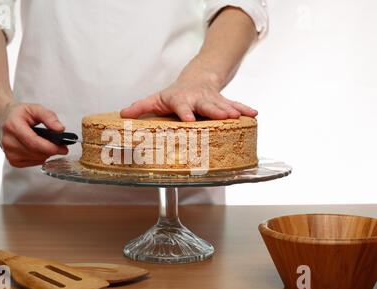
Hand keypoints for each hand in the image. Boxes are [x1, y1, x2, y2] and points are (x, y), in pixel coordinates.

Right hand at [0, 102, 67, 167]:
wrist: (2, 119)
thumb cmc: (19, 114)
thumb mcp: (35, 108)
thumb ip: (49, 117)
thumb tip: (60, 129)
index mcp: (12, 126)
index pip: (34, 143)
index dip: (51, 147)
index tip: (64, 148)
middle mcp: (8, 141)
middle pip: (36, 153)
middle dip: (52, 150)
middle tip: (61, 145)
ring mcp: (9, 153)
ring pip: (36, 159)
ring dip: (47, 153)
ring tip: (49, 144)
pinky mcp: (12, 161)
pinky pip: (32, 163)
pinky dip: (40, 157)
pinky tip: (40, 149)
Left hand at [120, 73, 257, 121]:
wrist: (196, 78)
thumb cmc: (173, 94)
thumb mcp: (156, 99)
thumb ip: (141, 107)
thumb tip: (122, 115)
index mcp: (180, 100)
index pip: (182, 107)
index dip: (186, 113)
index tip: (190, 121)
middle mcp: (198, 99)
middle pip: (206, 105)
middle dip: (214, 112)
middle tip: (223, 118)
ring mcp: (212, 99)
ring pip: (222, 105)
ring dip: (231, 111)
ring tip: (239, 117)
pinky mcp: (223, 101)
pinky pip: (235, 104)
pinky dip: (245, 109)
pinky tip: (254, 114)